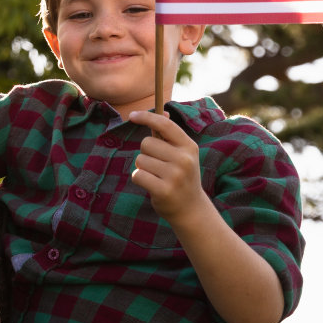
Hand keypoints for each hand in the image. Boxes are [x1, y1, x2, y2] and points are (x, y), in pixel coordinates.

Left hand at [125, 109, 204, 225]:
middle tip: (158, 165)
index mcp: (189, 146)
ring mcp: (174, 175)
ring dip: (143, 167)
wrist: (190, 208)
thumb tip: (163, 113)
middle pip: (146, 143)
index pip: (165, 125)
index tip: (132, 115)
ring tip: (157, 177)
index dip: (147, 117)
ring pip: (140, 160)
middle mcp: (184, 159)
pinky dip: (140, 179)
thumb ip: (171, 136)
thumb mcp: (183, 154)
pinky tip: (152, 185)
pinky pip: (137, 175)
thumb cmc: (182, 176)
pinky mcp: (163, 190)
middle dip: (146, 153)